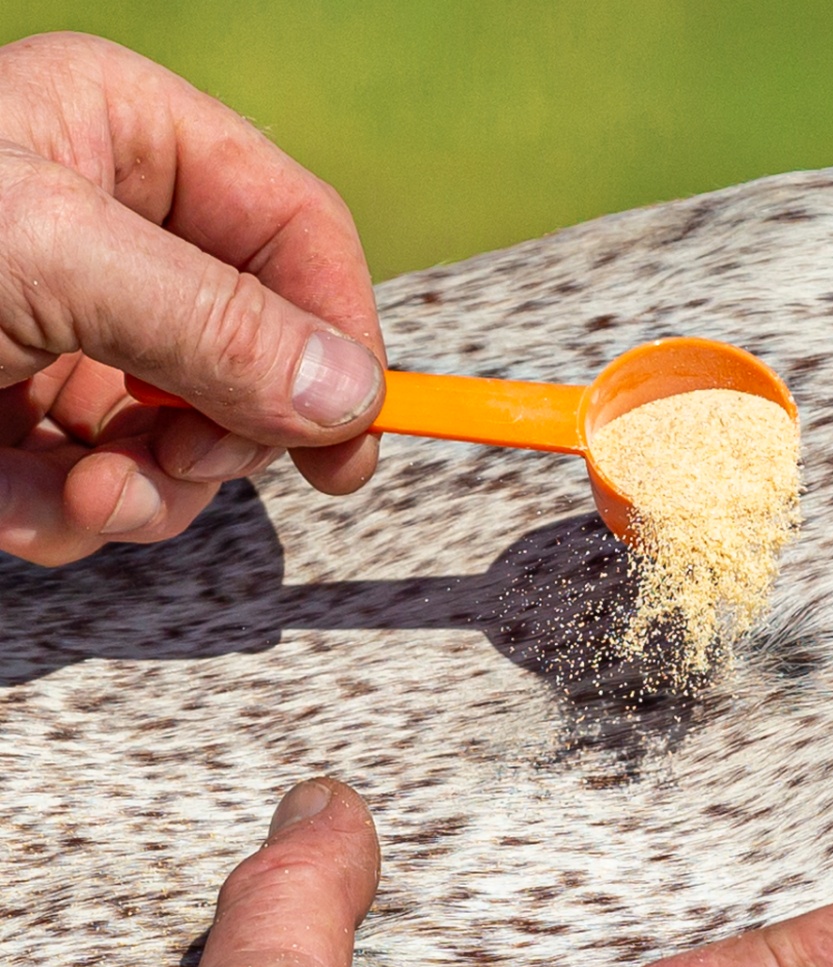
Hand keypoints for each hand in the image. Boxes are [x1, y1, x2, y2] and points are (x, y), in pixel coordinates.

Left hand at [0, 33, 385, 565]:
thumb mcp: (43, 259)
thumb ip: (215, 324)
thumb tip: (354, 396)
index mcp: (130, 142)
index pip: (298, 232)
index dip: (342, 331)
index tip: (354, 439)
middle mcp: (112, 234)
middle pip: (258, 349)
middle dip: (221, 432)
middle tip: (180, 465)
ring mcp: (72, 333)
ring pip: (187, 435)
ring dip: (143, 490)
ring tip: (73, 497)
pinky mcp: (24, 417)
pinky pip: (103, 481)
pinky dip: (64, 515)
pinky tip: (6, 505)